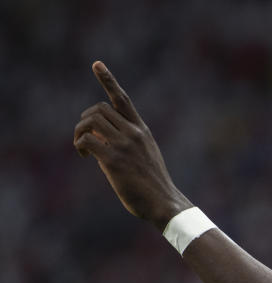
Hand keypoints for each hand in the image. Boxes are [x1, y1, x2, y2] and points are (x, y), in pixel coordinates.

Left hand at [74, 61, 191, 229]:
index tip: (96, 64)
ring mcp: (125, 145)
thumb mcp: (144, 156)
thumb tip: (98, 138)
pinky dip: (79, 145)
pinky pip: (87, 140)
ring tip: (82, 148)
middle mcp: (134, 133)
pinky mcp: (114, 160)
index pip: (123, 99)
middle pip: (99, 108)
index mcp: (142, 131)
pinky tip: (83, 155)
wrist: (165, 203)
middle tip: (84, 137)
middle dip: (85, 119)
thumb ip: (124, 143)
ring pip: (91, 120)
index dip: (108, 80)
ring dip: (80, 131)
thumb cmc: (153, 185)